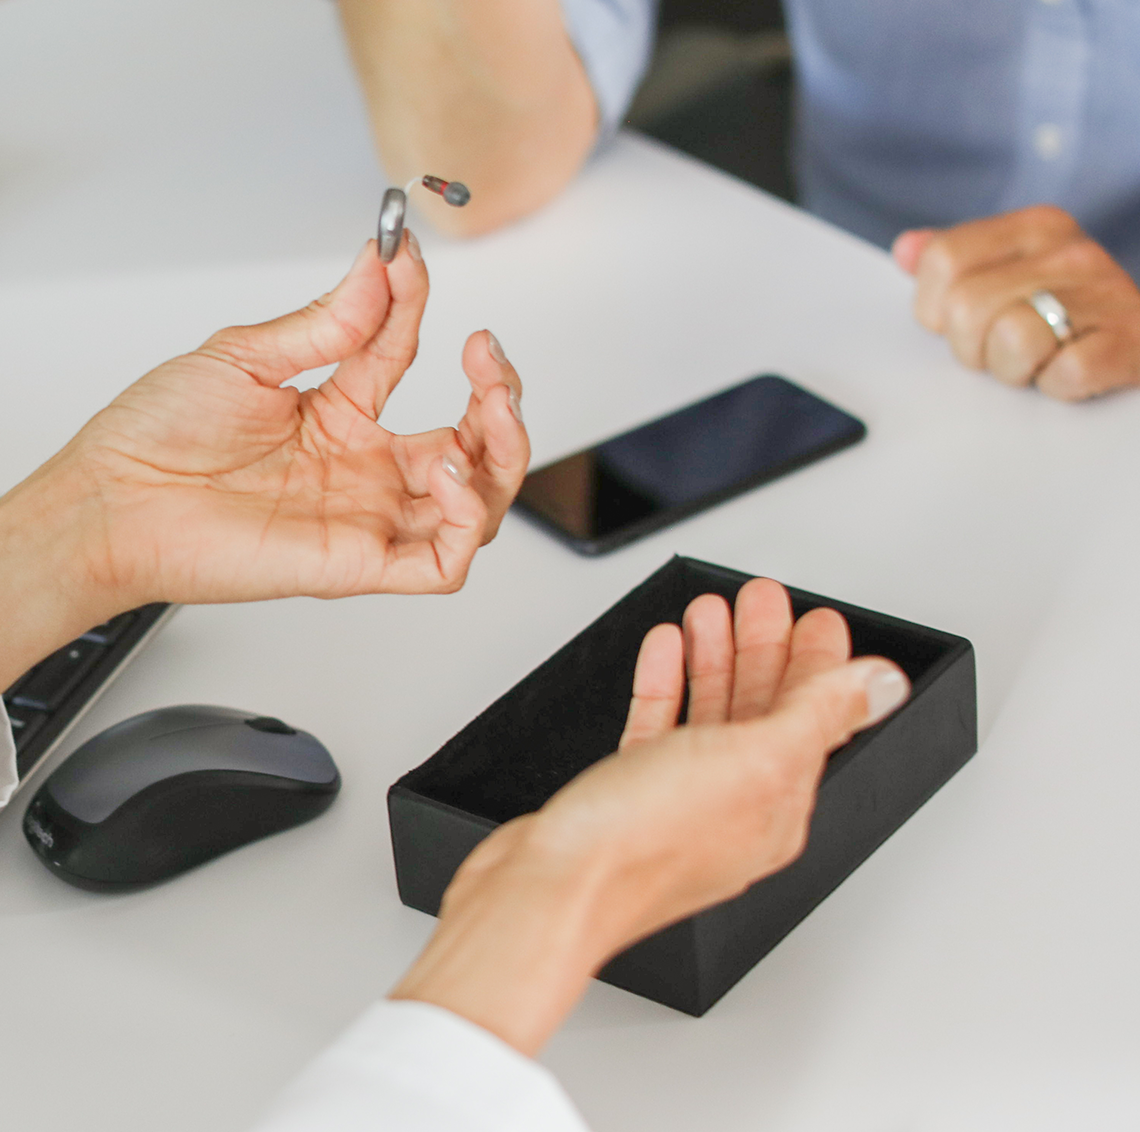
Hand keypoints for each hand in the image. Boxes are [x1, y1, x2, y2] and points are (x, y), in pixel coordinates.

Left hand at [29, 232, 528, 609]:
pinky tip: (452, 476)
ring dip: (503, 456)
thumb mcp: (249, 357)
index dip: (417, 311)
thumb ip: (328, 322)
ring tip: (488, 411)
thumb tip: (379, 267)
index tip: (408, 262)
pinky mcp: (360, 563)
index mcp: (338, 418)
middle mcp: (364, 470)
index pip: (406, 361)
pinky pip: (443, 562)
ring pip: (479, 506)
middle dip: (500, 399)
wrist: (114, 500)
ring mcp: (368, 517)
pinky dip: (469, 522)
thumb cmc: (158, 438)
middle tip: (488, 360)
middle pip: (472, 447)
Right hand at [392, 580, 908, 1054]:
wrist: (547, 890)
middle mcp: (733, 806)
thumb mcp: (750, 762)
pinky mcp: (628, 796)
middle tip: (762, 601)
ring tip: (712, 612)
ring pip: (710, 716)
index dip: (818, 663)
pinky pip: (660, 729)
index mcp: (776, 806)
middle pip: (763, 711)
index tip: (815, 618)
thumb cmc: (638, 844)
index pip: (815, 721)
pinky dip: (667, 684)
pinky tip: (666, 651)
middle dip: (764, 648)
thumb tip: (884, 685)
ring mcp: (679, 801)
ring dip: (715, 658)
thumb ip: (818, 717)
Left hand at [893, 206, 1139, 399]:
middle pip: (966, 307)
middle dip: (975, 347)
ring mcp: (1105, 294)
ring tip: (1041, 360)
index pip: (942, 259)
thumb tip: (905, 249)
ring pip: (1011, 339)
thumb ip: (958, 262)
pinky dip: (1058, 387)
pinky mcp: (1131, 341)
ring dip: (1015, 369)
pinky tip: (1071, 375)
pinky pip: (1065, 373)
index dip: (938, 309)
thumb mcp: (1014, 276)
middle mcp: (1071, 251)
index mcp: (1036, 228)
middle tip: (1007, 350)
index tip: (970, 322)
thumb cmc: (1073, 318)